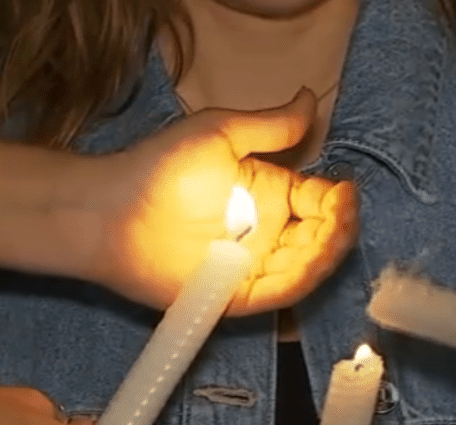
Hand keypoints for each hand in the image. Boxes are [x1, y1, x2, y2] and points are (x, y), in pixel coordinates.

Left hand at [77, 88, 358, 314]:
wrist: (110, 212)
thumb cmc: (161, 167)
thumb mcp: (220, 133)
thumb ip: (270, 125)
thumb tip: (312, 97)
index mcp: (270, 194)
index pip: (321, 201)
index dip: (340, 200)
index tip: (345, 191)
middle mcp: (268, 234)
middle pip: (323, 238)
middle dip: (340, 228)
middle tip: (342, 215)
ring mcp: (254, 267)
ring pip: (309, 267)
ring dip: (328, 253)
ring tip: (332, 235)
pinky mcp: (238, 297)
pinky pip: (281, 292)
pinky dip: (302, 279)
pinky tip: (312, 260)